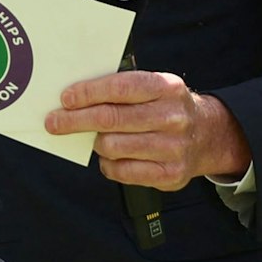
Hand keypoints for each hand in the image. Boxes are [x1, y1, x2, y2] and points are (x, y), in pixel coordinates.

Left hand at [43, 70, 250, 191]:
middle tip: (54, 122)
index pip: (120, 88)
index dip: (88, 93)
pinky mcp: (170, 174)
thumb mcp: (153, 87)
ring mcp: (174, 148)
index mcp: (167, 88)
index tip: (65, 99)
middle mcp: (173, 117)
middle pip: (111, 119)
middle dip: (75, 120)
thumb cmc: (165, 107)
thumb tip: (74, 98)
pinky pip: (122, 171)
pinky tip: (110, 157)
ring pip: (112, 147)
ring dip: (96, 143)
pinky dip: (108, 164)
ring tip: (95, 138)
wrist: (207, 135)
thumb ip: (120, 89)